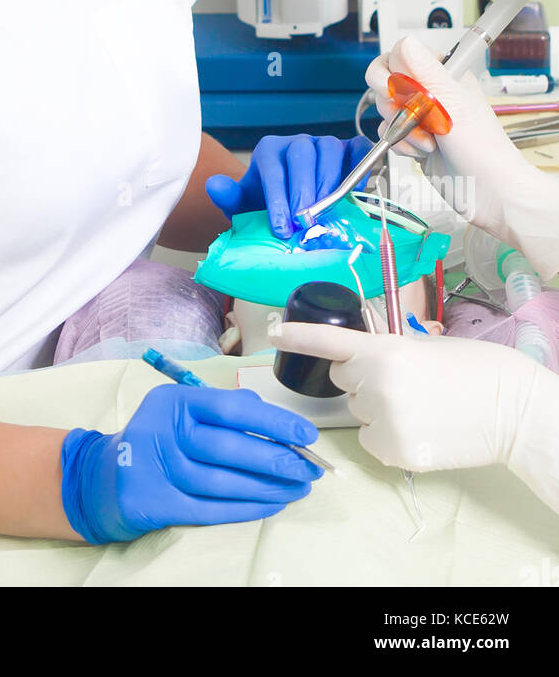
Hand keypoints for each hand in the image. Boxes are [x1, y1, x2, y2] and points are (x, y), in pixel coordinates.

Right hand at [60, 382, 321, 543]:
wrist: (104, 478)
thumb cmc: (156, 439)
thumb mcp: (180, 412)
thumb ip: (221, 409)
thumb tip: (270, 416)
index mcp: (173, 401)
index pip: (230, 408)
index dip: (273, 423)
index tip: (306, 435)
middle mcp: (161, 430)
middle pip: (228, 448)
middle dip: (276, 460)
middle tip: (309, 468)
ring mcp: (154, 468)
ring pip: (222, 483)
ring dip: (266, 488)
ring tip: (296, 489)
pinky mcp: (154, 502)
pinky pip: (209, 510)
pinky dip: (244, 509)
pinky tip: (270, 505)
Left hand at [205, 133, 372, 238]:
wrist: (285, 203)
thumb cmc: (265, 204)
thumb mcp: (242, 205)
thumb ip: (228, 196)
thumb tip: (215, 185)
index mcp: (269, 150)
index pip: (274, 170)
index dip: (278, 200)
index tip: (282, 227)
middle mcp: (297, 143)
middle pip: (303, 157)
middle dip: (304, 191)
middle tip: (305, 221)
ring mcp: (323, 144)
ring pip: (330, 151)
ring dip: (330, 182)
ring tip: (326, 212)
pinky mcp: (347, 150)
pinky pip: (357, 150)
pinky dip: (360, 165)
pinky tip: (358, 189)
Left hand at [267, 321, 558, 512]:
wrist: (511, 409)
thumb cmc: (472, 369)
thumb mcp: (425, 345)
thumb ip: (386, 348)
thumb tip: (362, 350)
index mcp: (384, 351)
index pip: (329, 343)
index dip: (297, 336)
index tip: (273, 331)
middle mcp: (376, 385)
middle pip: (343, 380)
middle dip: (360, 378)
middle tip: (400, 381)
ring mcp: (383, 422)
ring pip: (358, 412)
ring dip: (375, 408)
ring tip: (419, 406)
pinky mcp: (393, 452)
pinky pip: (370, 440)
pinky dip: (386, 436)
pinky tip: (419, 429)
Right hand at [365, 34, 558, 279]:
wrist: (486, 191)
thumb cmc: (482, 147)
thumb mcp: (454, 102)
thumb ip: (427, 71)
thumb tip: (406, 42)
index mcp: (443, 73)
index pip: (399, 55)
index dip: (395, 73)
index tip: (405, 91)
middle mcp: (430, 91)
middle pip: (384, 80)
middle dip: (393, 102)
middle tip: (413, 114)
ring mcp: (420, 116)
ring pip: (384, 109)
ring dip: (402, 128)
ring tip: (429, 139)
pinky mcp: (412, 139)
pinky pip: (387, 133)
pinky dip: (401, 145)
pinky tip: (423, 152)